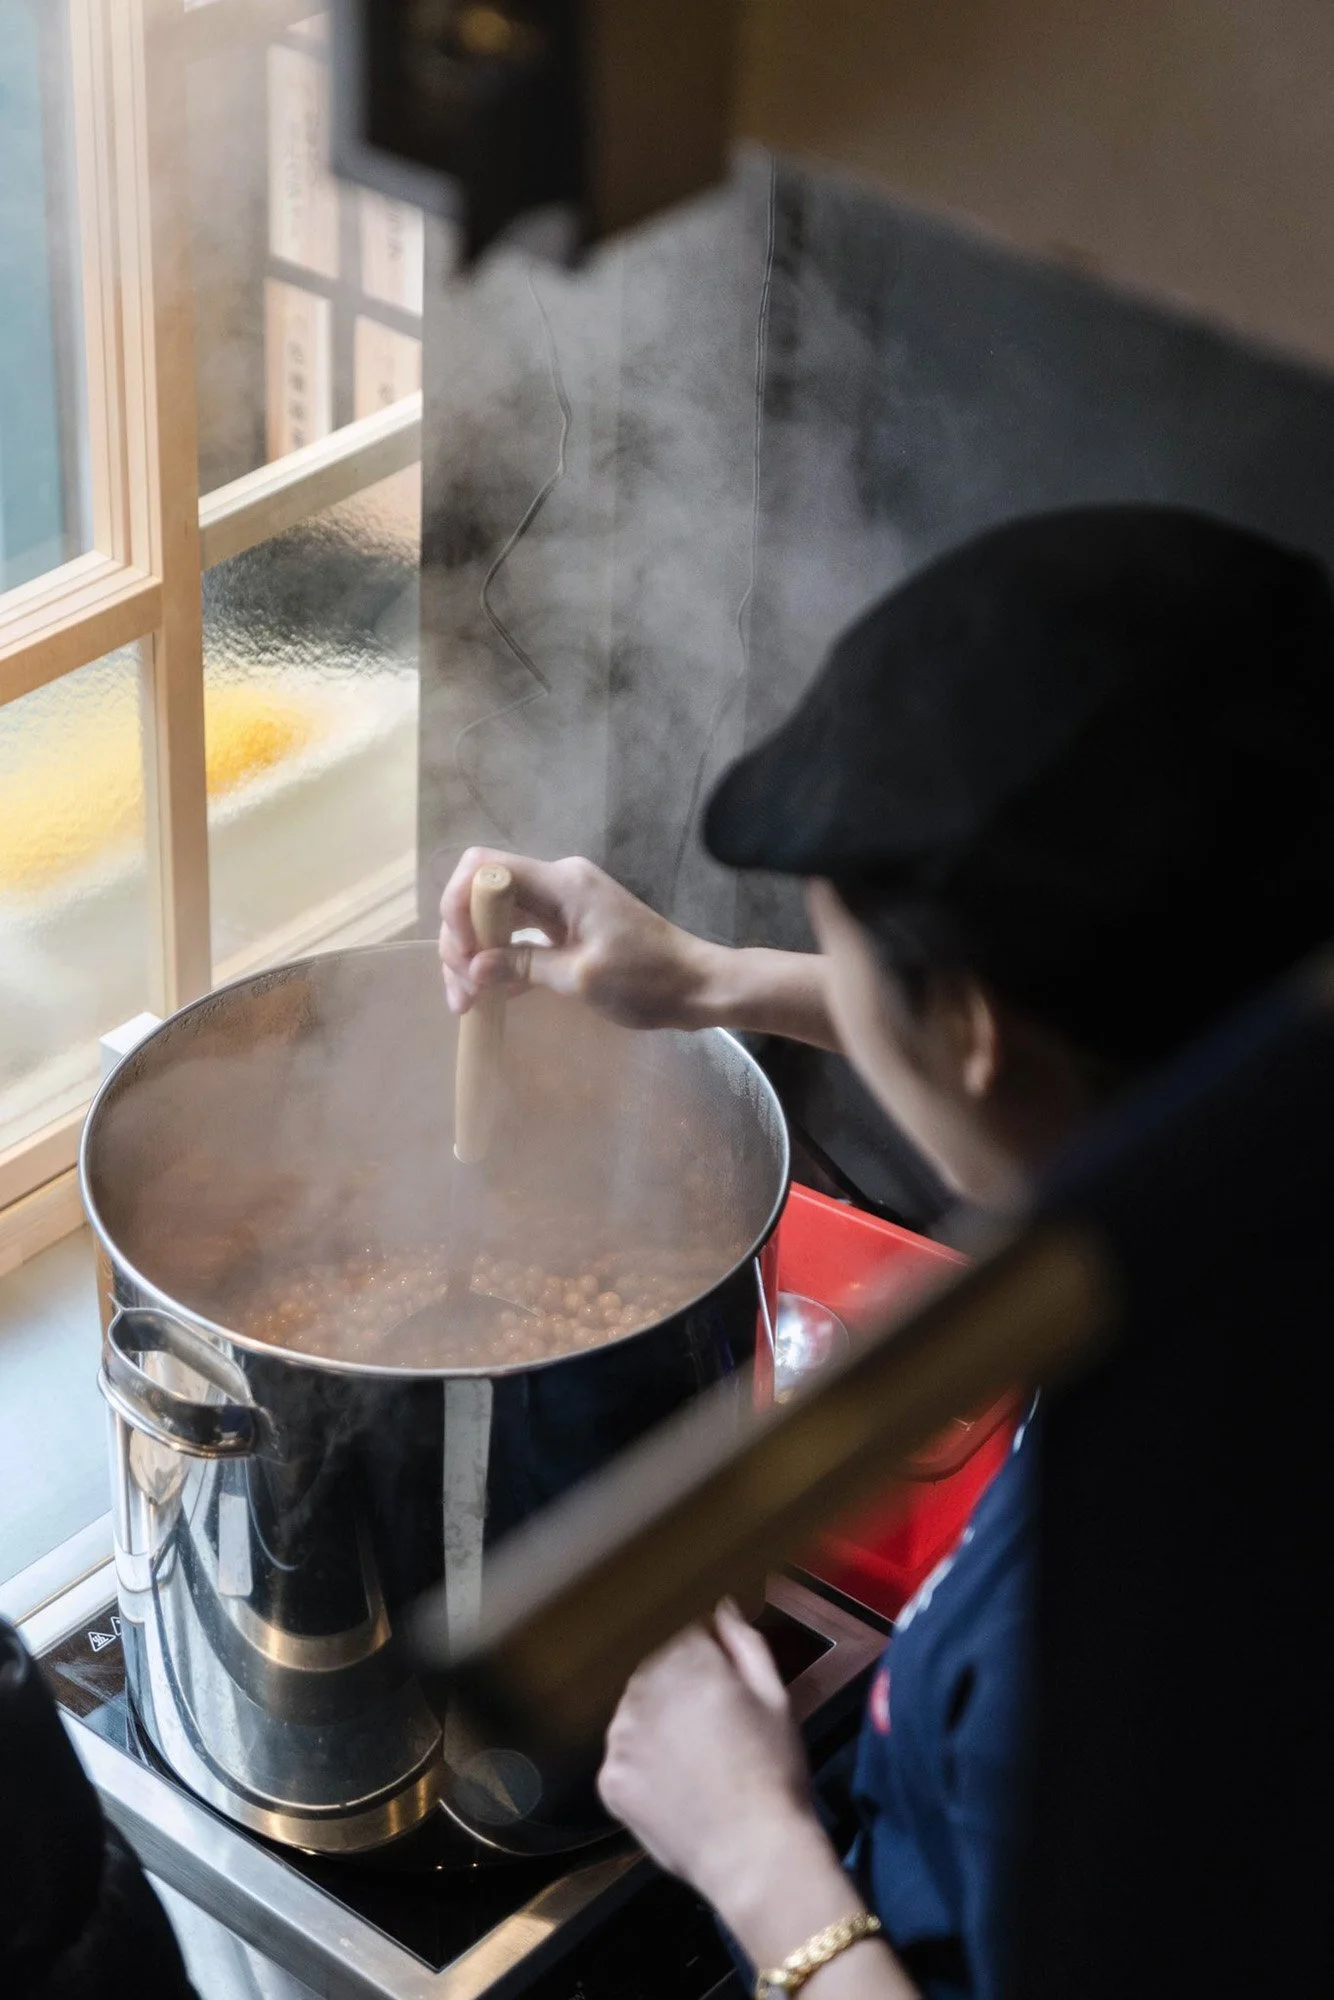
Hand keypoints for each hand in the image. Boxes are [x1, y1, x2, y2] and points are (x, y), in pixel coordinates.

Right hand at [438, 848, 716, 1028]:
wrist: (697, 986)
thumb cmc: (647, 982)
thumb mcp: (580, 978)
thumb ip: (523, 966)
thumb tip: (473, 967)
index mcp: (562, 883)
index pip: (486, 869)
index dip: (458, 903)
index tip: (460, 953)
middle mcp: (558, 883)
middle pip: (485, 894)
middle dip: (463, 938)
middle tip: (460, 991)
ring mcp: (563, 904)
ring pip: (499, 917)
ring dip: (477, 953)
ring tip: (467, 1002)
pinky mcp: (568, 926)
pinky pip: (521, 934)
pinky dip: (502, 960)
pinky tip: (491, 996)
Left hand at [597, 1601, 819, 1904]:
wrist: (756, 1856)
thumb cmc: (775, 1773)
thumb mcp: (775, 1695)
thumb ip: (743, 1641)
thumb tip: (721, 1605)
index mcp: (687, 1660)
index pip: (677, 1628)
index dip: (697, 1646)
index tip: (711, 1665)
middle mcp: (644, 1689)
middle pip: (651, 1667)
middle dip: (674, 1682)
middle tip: (709, 1724)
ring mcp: (620, 1736)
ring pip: (632, 1710)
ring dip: (654, 1719)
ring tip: (693, 1758)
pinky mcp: (609, 1778)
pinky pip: (621, 1756)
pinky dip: (641, 1763)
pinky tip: (674, 1783)